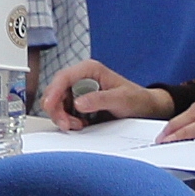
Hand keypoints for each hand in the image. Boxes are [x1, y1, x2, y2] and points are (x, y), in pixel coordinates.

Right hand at [39, 58, 173, 130]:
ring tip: (78, 126)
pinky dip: (67, 120)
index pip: (63, 78)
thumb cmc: (136, 99)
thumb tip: (78, 104)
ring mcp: (78, 89)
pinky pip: (63, 111)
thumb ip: (100, 100)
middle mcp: (81, 77)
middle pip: (55, 91)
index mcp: (89, 69)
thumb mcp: (120, 99)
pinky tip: (80, 125)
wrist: (144, 108)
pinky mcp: (78, 101)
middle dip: (57, 110)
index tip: (50, 106)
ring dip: (62, 117)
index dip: (53, 92)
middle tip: (68, 125)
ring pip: (57, 103)